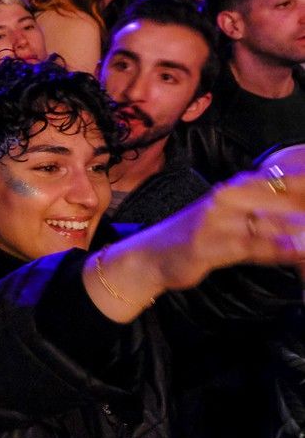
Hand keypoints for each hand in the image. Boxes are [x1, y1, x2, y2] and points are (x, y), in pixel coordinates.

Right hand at [148, 161, 304, 289]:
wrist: (149, 256)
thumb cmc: (196, 237)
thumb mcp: (228, 217)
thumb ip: (261, 212)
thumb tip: (299, 214)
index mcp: (234, 189)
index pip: (282, 181)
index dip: (304, 186)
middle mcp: (226, 199)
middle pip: (281, 198)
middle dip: (303, 207)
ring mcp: (216, 221)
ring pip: (269, 222)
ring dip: (298, 229)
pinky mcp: (208, 245)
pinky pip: (250, 246)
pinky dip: (278, 249)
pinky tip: (298, 251)